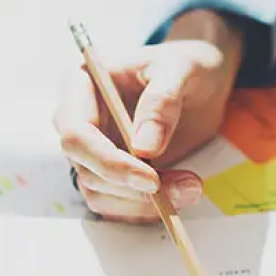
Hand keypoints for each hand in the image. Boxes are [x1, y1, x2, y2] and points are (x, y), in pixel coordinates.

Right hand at [55, 9, 244, 221]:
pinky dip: (145, 210)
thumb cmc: (186, 65)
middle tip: (189, 186)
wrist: (201, 81)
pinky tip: (178, 194)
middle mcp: (77, 120)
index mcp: (80, 85)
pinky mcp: (110, 173)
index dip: (108, 161)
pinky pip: (115, 204)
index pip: (75, 133)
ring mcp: (92, 150)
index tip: (151, 178)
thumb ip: (161, 102)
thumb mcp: (182, 70)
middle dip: (133, 188)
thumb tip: (144, 148)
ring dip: (144, 204)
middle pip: (85, 168)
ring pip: (99, 193)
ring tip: (192, 188)